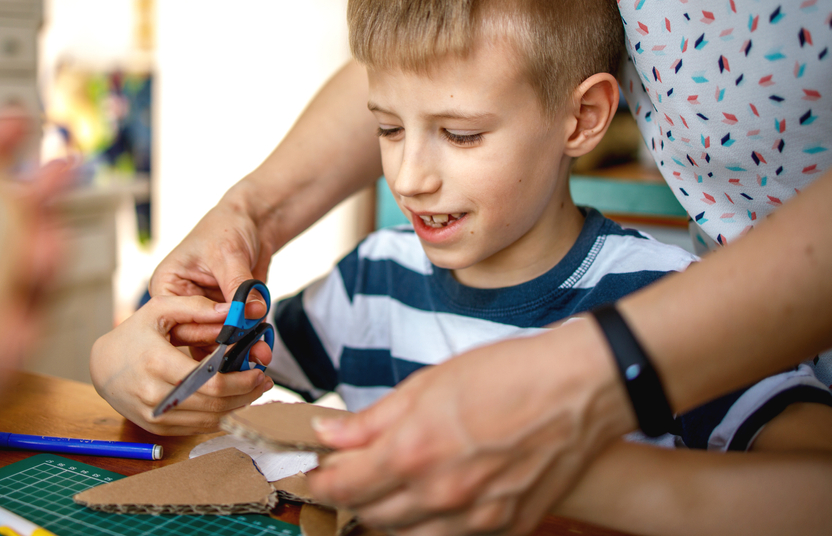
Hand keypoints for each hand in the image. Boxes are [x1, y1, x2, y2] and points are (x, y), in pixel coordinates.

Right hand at [90, 294, 273, 434]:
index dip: (241, 380)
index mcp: (157, 363)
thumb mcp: (160, 310)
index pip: (211, 382)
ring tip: (253, 390)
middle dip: (246, 394)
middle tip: (264, 381)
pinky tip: (232, 401)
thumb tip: (233, 310)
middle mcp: (155, 395)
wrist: (102, 367)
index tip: (259, 371)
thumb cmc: (134, 334)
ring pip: (209, 420)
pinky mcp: (158, 429)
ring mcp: (156, 416)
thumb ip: (197, 307)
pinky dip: (219, 416)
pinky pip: (197, 428)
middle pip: (215, 405)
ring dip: (238, 407)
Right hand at [150, 185, 274, 345]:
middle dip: (222, 340)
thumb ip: (239, 285)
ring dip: (237, 345)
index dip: (203, 325)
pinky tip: (261, 343)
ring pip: (214, 341)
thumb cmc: (227, 227)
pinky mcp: (225, 316)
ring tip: (258, 348)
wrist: (252, 222)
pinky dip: (247, 340)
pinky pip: (233, 336)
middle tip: (247, 343)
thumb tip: (252, 312)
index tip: (230, 330)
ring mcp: (204, 312)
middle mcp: (182, 303)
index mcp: (167, 286)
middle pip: (194, 335)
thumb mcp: (229, 254)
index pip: (178, 316)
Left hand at [308, 319, 633, 535]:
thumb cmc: (506, 375)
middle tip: (353, 471)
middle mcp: (440, 495)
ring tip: (392, 485)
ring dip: (388, 516)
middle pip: (370, 516)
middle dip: (352, 495)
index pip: (342, 486)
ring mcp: (475, 518)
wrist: (579, 390)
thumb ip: (373, 419)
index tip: (316, 470)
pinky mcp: (506, 528)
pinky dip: (430, 525)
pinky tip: (434, 496)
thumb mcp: (428, 384)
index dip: (320, 479)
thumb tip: (326, 434)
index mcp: (413, 452)